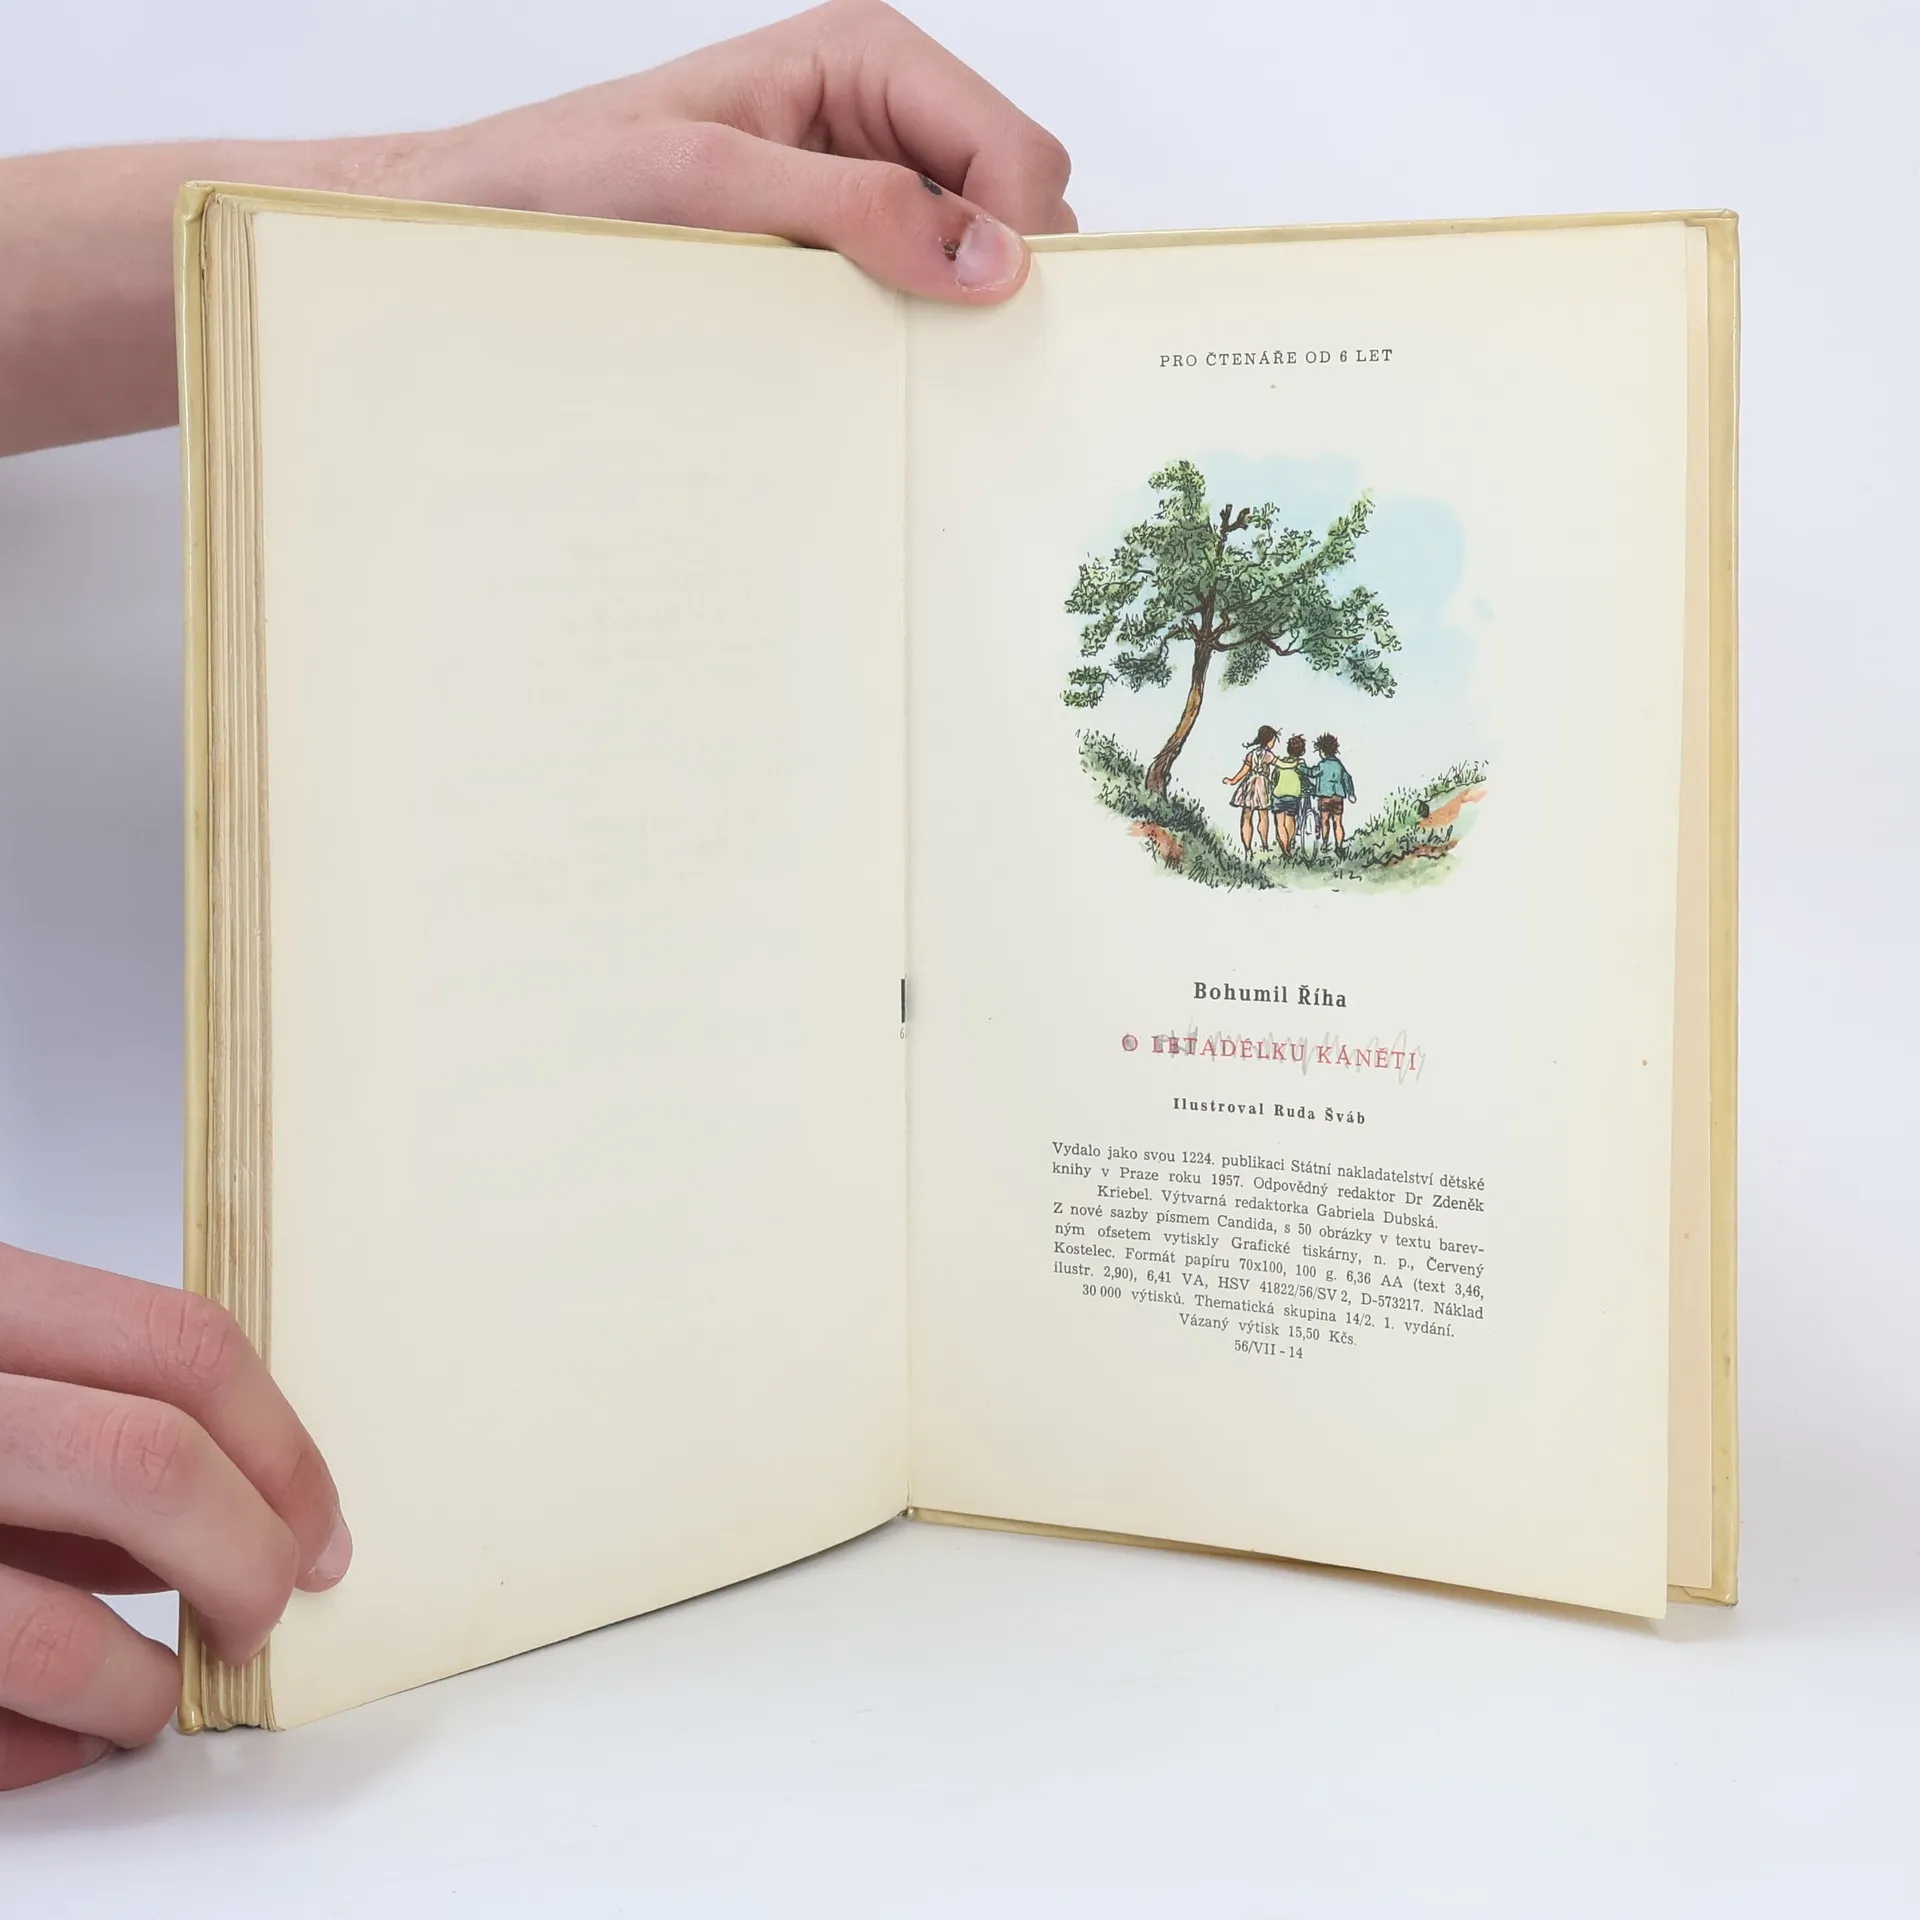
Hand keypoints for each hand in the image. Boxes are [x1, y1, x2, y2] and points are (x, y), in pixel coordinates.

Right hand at [0, 1242, 349, 1789]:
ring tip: (150, 1696)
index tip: (323, 1526)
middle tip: (265, 1612)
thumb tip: (251, 1503)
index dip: (282, 1448)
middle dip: (243, 1559)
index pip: (183, 1351)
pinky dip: (33, 1747)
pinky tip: (57, 1739)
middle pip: (147, 1468)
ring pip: (47, 1627)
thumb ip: (84, 1404)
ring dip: (135, 1685)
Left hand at [404, 0, 1075, 300]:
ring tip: (884, 348)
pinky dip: (912, 328)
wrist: (494, 214)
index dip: (1021, 237)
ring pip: (975, 255)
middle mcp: (880, 111)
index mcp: (866, 56)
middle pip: (1014, 200)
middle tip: (934, 343)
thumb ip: (856, 210)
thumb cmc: (575, 177)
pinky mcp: (839, 245)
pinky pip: (920, 290)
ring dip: (949, 307)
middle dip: (994, 273)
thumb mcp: (711, 185)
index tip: (987, 320)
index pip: (1015, 149)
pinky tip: (862, 352)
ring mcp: (866, 183)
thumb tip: (989, 260)